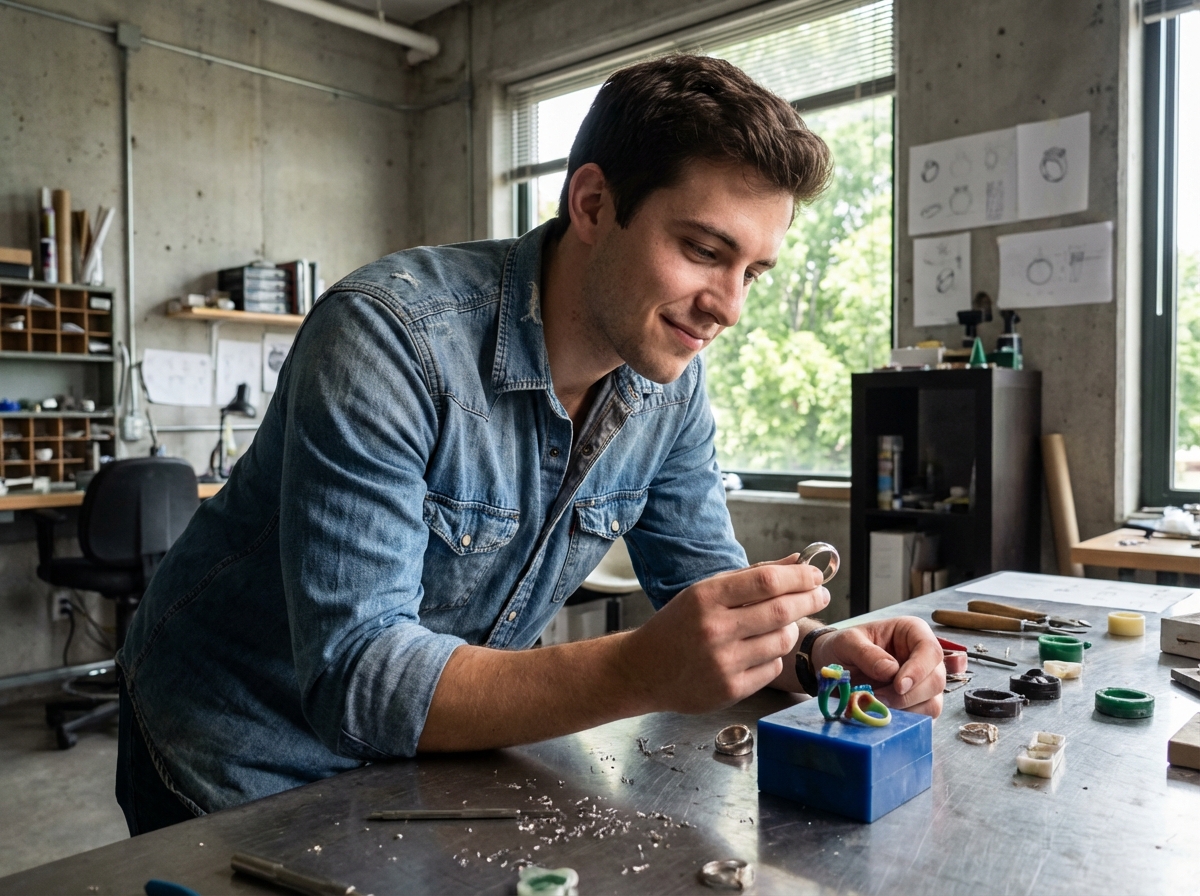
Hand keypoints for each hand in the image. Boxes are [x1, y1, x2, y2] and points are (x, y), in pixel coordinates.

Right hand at [619, 555, 829, 713]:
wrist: (644, 669)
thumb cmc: (678, 625)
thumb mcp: (705, 592)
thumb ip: (751, 577)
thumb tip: (798, 562)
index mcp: (706, 597)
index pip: (765, 581)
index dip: (799, 577)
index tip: (815, 575)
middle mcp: (714, 629)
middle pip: (780, 611)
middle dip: (808, 600)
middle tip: (820, 595)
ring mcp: (722, 662)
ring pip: (781, 641)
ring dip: (790, 629)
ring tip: (783, 624)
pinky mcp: (729, 689)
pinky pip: (771, 668)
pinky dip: (774, 656)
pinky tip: (759, 650)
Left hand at [811, 616, 944, 717]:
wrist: (832, 667)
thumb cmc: (842, 648)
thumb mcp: (846, 642)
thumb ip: (866, 653)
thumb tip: (891, 670)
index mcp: (912, 633)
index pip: (930, 650)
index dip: (919, 670)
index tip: (899, 685)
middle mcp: (923, 657)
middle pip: (936, 680)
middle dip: (910, 694)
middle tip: (880, 698)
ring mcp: (922, 682)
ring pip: (933, 702)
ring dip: (907, 710)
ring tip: (877, 705)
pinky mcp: (916, 703)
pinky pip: (923, 718)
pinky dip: (906, 721)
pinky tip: (885, 715)